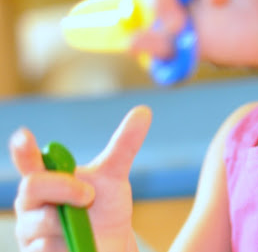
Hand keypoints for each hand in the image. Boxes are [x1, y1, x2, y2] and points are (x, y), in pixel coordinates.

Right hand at [10, 106, 150, 251]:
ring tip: (87, 228)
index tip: (23, 136)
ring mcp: (29, 231)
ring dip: (70, 226)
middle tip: (89, 196)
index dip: (23, 150)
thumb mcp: (114, 176)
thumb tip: (144, 110)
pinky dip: (69, 247)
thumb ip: (124, 145)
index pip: (28, 161)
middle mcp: (32, 204)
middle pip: (32, 188)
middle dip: (63, 188)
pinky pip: (45, 251)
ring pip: (40, 225)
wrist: (109, 246)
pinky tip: (78, 245)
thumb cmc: (105, 208)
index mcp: (47, 178)